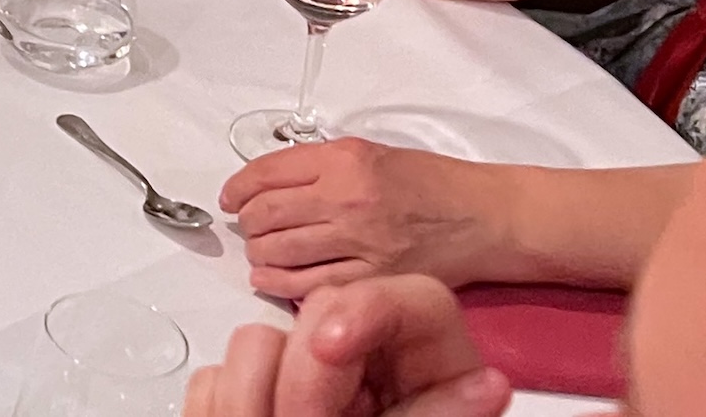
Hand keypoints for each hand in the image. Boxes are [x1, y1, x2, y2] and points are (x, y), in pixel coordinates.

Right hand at [185, 276, 510, 416]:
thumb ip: (430, 412)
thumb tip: (487, 386)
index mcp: (429, 368)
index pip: (416, 300)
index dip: (367, 309)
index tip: (327, 344)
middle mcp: (367, 359)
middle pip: (322, 309)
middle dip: (302, 375)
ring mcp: (303, 366)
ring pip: (257, 341)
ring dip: (255, 397)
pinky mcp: (252, 378)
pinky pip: (218, 373)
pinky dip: (230, 404)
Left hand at [219, 141, 519, 297]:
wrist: (484, 216)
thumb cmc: (430, 182)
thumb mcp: (367, 153)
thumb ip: (317, 166)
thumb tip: (266, 182)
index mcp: (342, 160)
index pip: (264, 174)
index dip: (237, 189)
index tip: (230, 198)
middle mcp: (347, 199)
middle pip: (265, 215)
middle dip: (246, 224)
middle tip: (247, 228)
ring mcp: (360, 243)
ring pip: (280, 253)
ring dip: (258, 256)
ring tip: (259, 255)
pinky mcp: (375, 280)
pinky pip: (310, 288)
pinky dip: (280, 286)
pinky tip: (273, 281)